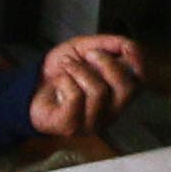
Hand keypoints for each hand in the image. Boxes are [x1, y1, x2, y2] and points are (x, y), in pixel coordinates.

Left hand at [29, 35, 144, 141]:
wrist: (30, 88)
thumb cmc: (60, 72)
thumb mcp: (84, 49)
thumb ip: (107, 44)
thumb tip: (130, 45)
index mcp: (117, 94)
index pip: (140, 83)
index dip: (138, 63)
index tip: (125, 47)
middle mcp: (110, 112)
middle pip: (126, 88)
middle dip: (107, 63)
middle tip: (88, 54)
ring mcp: (91, 122)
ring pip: (99, 91)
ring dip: (80, 70)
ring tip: (67, 66)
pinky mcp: (71, 127)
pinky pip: (76, 98)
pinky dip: (65, 81)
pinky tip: (59, 82)